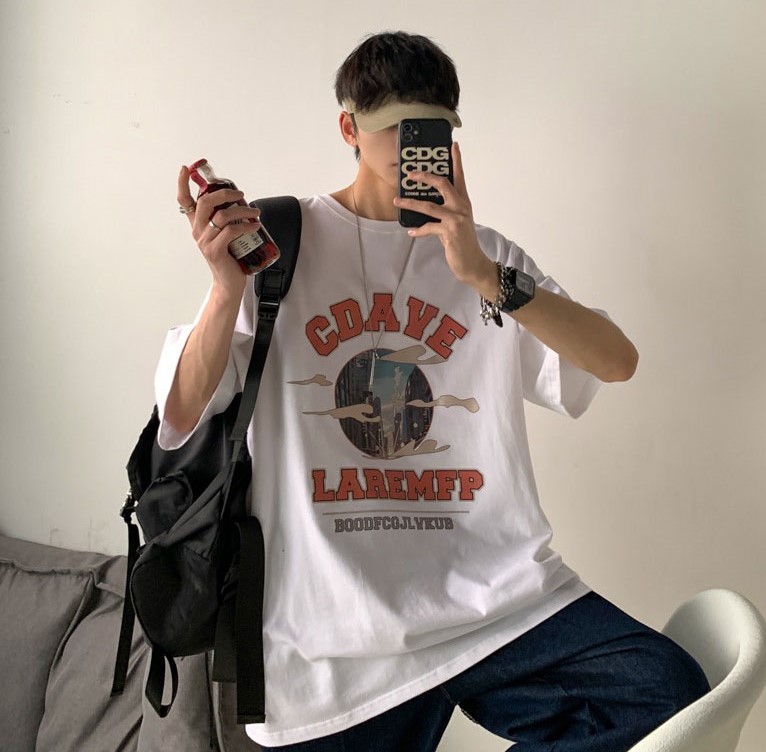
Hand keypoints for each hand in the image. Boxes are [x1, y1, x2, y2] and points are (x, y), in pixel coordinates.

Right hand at [177, 166, 258, 297]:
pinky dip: (247, 226)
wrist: (229, 283)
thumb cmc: (230, 258)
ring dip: (243, 211)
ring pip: (223, 215)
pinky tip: (256, 226)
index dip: (182, 183)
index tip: (184, 168)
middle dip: (225, 193)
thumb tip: (241, 202)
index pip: (184, 201)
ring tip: (256, 213)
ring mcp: (205, 241)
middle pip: (205, 202)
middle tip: (240, 194)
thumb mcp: (224, 235)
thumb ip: (226, 220)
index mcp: (197, 225)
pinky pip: (232, 231)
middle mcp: (198, 231)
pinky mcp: (215, 250)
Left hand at [393, 142, 495, 293]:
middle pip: (442, 183)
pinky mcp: (450, 232)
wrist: (472, 262)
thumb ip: (444, 211)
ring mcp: (456, 219)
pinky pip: (429, 227)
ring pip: (429, 206)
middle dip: (425, 176)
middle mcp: (461, 206)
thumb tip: (424, 205)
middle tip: (410, 173)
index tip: (453, 145)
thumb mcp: (454, 222)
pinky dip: (418, 230)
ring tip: (397, 200)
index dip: (456, 160)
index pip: (459, 176)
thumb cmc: (461, 241)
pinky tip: (410, 232)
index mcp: (463, 201)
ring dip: (410, 202)